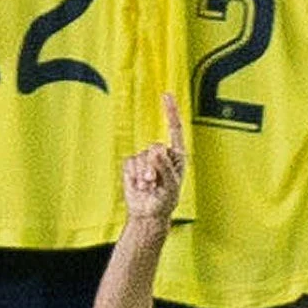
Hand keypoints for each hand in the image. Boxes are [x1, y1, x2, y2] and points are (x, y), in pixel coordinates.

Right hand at [121, 93, 186, 222]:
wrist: (148, 213)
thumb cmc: (165, 200)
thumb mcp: (171, 186)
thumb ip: (165, 167)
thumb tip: (155, 149)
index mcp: (177, 155)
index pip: (174, 129)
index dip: (170, 111)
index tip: (165, 95)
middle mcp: (161, 153)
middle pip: (155, 147)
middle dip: (154, 167)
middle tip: (155, 184)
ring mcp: (146, 158)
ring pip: (142, 157)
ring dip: (144, 176)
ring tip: (148, 187)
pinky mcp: (132, 164)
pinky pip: (130, 163)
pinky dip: (134, 176)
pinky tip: (139, 185)